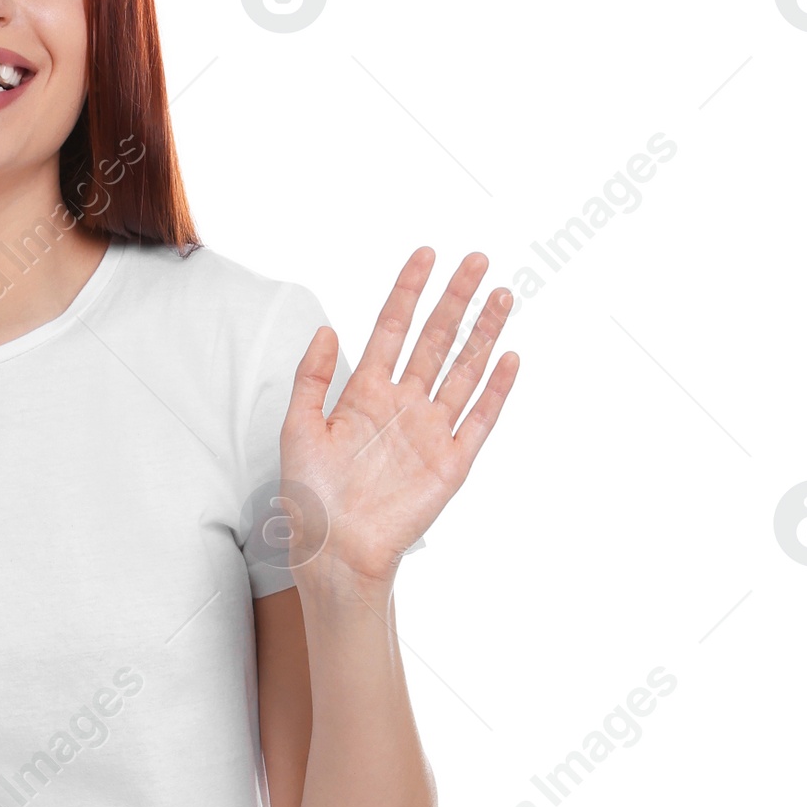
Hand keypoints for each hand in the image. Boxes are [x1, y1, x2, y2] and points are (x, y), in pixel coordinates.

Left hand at [274, 249, 517, 594]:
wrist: (336, 552)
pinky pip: (480, 420)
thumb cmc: (311, 498)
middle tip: (476, 261)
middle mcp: (403, 405)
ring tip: (502, 294)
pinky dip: (496, 390)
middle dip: (456, 299)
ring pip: (464, 371)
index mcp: (366, 393)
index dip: (409, 290)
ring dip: (484, 333)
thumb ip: (312, 378)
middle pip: (436, 339)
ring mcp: (430, 431)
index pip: (393, 328)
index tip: (425, 254)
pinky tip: (508, 357)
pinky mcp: (451, 463)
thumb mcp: (298, 429)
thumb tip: (327, 329)